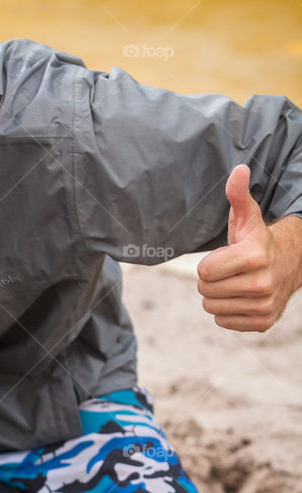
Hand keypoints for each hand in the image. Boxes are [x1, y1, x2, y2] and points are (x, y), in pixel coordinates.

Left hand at [197, 164, 301, 331]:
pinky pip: (223, 321)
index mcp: (254, 257)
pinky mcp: (262, 323)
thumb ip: (238, 194)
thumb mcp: (247, 216)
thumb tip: (239, 170)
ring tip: (234, 283)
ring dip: (217, 296)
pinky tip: (241, 298)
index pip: (204, 272)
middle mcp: (262, 284)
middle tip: (228, 271)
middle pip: (206, 290)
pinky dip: (227, 312)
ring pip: (211, 308)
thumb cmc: (257, 240)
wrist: (288, 265)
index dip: (209, 263)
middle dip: (211, 280)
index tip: (226, 257)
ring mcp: (263, 306)